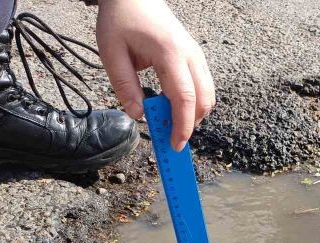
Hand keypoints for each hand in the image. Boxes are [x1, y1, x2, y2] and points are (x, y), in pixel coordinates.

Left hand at [96, 0, 215, 150]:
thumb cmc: (122, 20)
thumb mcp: (112, 52)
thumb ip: (124, 86)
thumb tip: (138, 115)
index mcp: (169, 53)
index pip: (184, 98)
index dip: (182, 126)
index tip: (174, 145)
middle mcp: (190, 55)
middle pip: (204, 100)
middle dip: (190, 125)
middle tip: (171, 139)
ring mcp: (196, 55)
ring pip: (208, 95)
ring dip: (193, 114)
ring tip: (170, 122)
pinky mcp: (196, 57)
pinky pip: (203, 86)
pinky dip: (194, 103)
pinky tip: (174, 107)